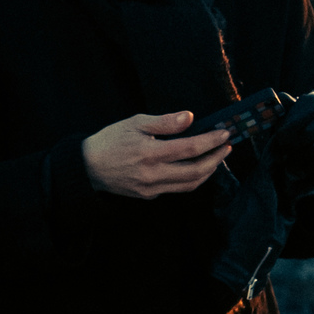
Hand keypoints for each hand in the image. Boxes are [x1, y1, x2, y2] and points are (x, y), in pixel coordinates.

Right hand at [84, 112, 232, 199]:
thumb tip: (190, 117)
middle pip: (196, 171)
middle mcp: (153, 174)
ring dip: (208, 171)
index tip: (225, 133)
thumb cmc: (111, 140)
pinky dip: (191, 178)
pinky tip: (197, 167)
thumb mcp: (135, 123)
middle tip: (227, 147)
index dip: (211, 141)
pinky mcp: (148, 195)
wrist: (87, 167)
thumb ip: (164, 122)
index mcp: (150, 153)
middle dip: (216, 159)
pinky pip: (176, 188)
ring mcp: (151, 188)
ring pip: (190, 184)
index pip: (190, 148)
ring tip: (216, 157)